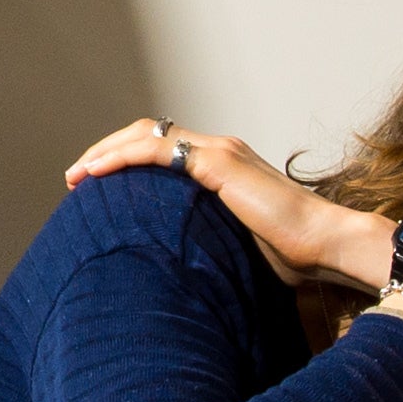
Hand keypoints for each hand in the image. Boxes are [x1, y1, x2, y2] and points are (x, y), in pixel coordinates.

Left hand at [65, 119, 388, 289]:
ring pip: (146, 134)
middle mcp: (220, 150)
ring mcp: (219, 152)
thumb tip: (181, 268)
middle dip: (106, 151)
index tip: (96, 187)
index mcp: (224, 167)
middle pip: (147, 133)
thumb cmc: (294, 255)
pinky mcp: (218, 163)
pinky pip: (156, 149)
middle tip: (76, 179)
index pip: (164, 148)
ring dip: (105, 151)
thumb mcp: (238, 247)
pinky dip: (120, 157)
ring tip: (77, 176)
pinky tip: (95, 174)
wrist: (326, 245)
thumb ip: (210, 241)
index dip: (126, 159)